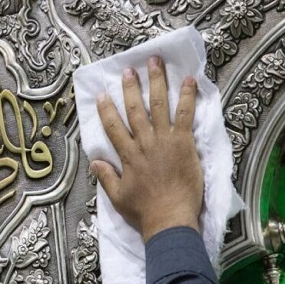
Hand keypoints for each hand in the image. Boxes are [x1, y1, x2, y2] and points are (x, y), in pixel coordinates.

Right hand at [90, 56, 203, 241]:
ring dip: (156, 82)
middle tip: (129, 70)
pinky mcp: (184, 143)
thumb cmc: (143, 211)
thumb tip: (95, 162)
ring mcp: (165, 141)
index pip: (113, 127)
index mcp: (127, 155)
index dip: (106, 109)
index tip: (102, 94)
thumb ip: (106, 177)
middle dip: (131, 88)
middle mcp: (144, 143)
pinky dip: (187, 97)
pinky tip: (189, 80)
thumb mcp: (117, 197)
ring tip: (155, 63)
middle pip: (135, 110)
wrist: (170, 220)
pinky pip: (185, 115)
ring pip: (159, 105)